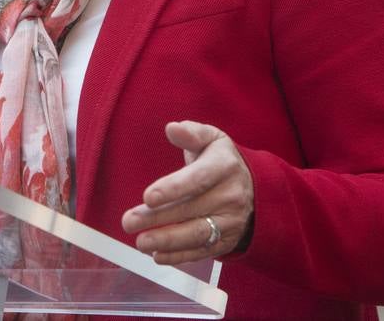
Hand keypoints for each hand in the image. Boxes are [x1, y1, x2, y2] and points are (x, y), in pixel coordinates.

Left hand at [120, 121, 254, 264]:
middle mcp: (231, 195)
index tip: (147, 197)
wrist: (255, 188)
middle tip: (128, 221)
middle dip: (157, 218)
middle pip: (191, 209)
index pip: (198, 179)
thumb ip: (191, 133)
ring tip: (141, 242)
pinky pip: (202, 251)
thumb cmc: (220, 160)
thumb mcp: (211, 139)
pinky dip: (179, 256)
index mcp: (225, 166)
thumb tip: (172, 128)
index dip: (173, 188)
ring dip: (167, 241)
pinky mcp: (227, 240)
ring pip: (197, 234)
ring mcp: (231, 221)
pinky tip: (157, 255)